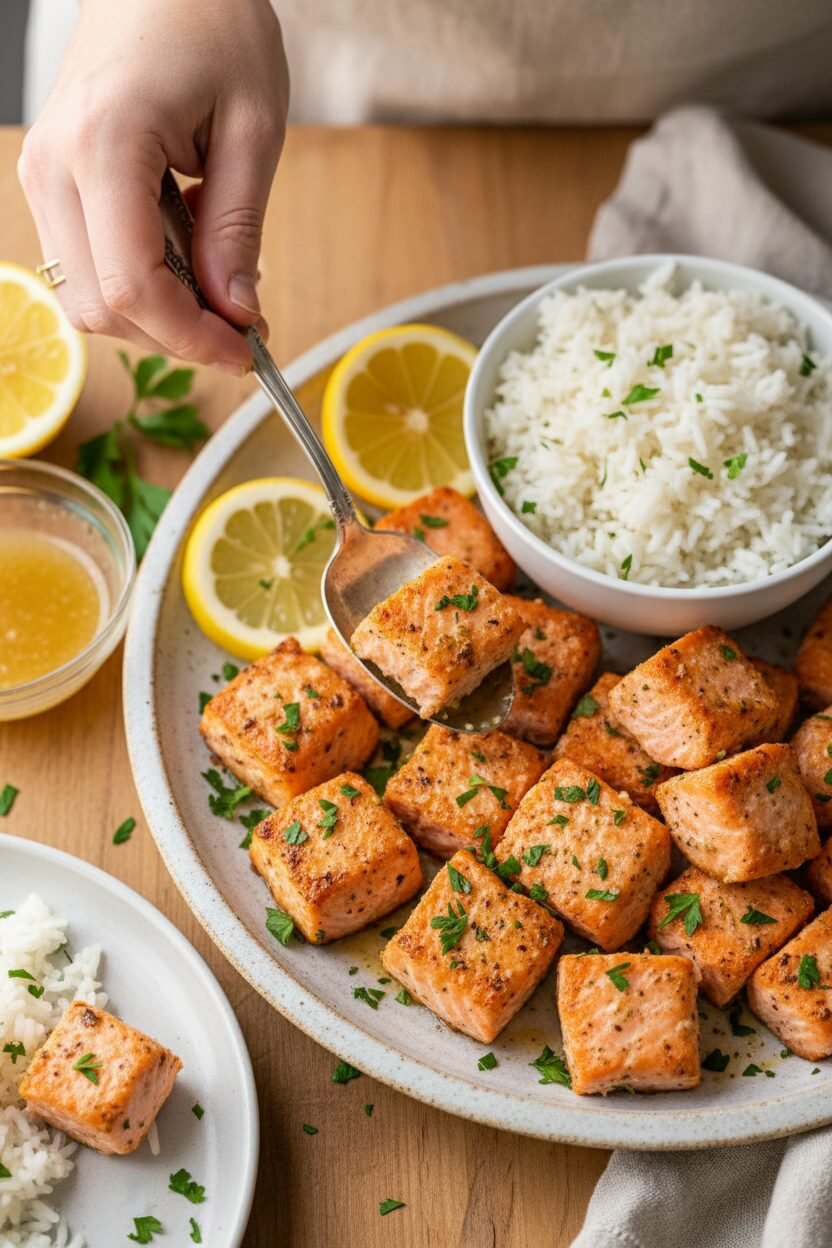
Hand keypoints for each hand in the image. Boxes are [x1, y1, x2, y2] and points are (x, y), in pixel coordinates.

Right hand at [18, 0, 287, 372]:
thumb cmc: (213, 22)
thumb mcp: (253, 128)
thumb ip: (238, 231)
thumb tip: (236, 314)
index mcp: (104, 145)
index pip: (133, 288)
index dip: (192, 338)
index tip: (246, 351)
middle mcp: (54, 165)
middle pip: (104, 307)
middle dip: (177, 332)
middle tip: (244, 322)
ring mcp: (42, 173)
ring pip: (90, 297)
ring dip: (158, 311)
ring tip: (217, 273)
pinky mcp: (49, 179)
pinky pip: (87, 264)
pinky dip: (139, 279)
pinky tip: (183, 248)